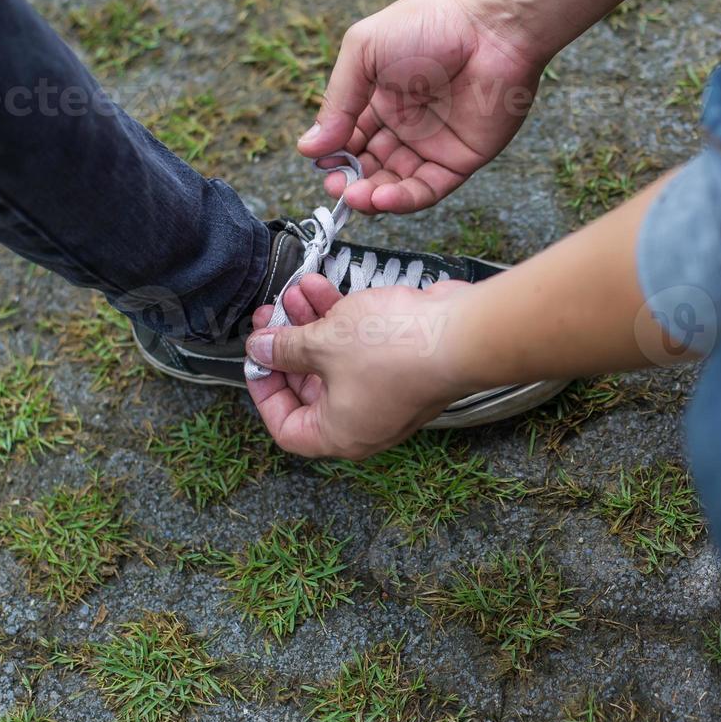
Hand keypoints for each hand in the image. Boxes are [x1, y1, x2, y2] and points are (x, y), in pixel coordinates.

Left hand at [245, 275, 477, 458]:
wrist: (462, 333)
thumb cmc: (395, 351)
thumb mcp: (323, 344)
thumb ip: (284, 347)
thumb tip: (258, 348)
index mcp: (339, 434)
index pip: (287, 428)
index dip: (265, 392)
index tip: (257, 358)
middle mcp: (362, 422)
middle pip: (309, 388)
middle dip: (288, 346)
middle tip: (270, 316)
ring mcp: (385, 394)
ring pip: (335, 361)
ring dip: (312, 325)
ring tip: (294, 291)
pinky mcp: (403, 367)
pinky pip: (361, 348)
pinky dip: (341, 320)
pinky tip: (323, 287)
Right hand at [298, 0, 547, 214]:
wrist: (490, 24)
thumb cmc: (428, 23)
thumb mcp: (364, 52)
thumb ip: (337, 102)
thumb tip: (307, 148)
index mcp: (381, 97)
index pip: (350, 138)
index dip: (334, 154)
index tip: (320, 162)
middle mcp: (407, 124)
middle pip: (371, 166)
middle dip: (351, 180)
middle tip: (336, 186)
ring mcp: (434, 143)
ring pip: (397, 183)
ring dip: (373, 195)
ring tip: (356, 196)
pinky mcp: (461, 159)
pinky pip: (428, 188)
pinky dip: (405, 199)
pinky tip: (382, 198)